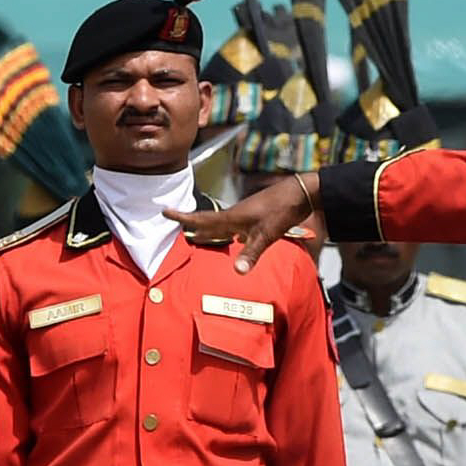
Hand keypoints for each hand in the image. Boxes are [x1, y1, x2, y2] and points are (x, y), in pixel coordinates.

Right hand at [168, 173, 317, 272]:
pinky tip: (235, 238)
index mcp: (232, 218)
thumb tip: (237, 272)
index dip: (183, 217)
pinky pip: (235, 227)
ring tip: (198, 235)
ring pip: (221, 224)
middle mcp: (235, 216)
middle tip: (176, 224)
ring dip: (209, 229)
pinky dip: (229, 233)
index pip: (201, 219)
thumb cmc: (280, 211)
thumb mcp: (266, 234)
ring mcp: (246, 216)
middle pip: (208, 222)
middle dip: (192, 224)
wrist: (300, 194)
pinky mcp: (256, 218)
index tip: (164, 210)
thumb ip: (251, 253)